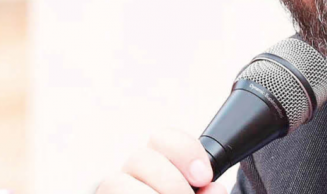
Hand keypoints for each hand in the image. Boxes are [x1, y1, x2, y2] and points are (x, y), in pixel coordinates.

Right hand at [97, 128, 226, 193]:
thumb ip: (206, 193)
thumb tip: (214, 189)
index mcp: (156, 164)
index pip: (163, 137)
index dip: (185, 151)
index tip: (204, 176)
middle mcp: (130, 174)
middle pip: (139, 157)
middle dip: (169, 181)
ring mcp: (113, 189)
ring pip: (114, 181)